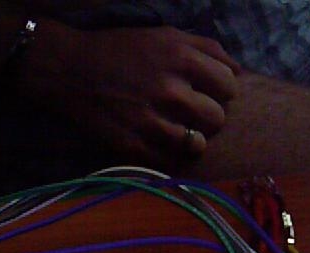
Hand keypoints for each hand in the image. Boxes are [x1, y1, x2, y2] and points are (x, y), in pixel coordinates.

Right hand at [19, 21, 240, 162]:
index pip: (229, 86)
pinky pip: (168, 160)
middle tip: (193, 115)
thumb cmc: (121, 50)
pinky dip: (168, 155)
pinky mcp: (132, 144)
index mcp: (180, 58)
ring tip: (179, 132)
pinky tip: (160, 143)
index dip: (222, 91)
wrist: (71, 71)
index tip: (208, 93)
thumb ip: (207, 48)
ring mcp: (150, 121)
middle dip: (208, 117)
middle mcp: (169, 90)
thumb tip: (239, 71)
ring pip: (196, 144)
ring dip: (192, 140)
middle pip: (216, 118)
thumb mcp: (165, 35)